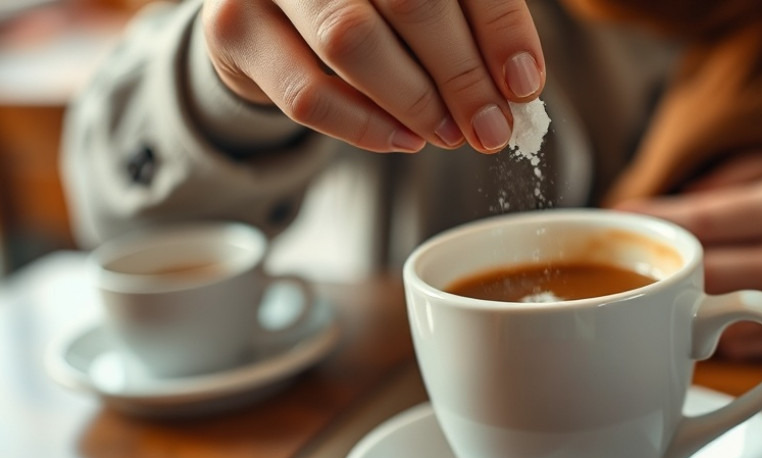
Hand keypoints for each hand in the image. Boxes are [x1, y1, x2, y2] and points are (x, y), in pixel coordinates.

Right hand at [202, 0, 544, 153]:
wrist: (276, 13)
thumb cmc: (368, 4)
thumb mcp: (425, 0)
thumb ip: (469, 25)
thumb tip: (517, 86)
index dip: (500, 29)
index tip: (524, 86)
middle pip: (410, 2)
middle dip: (462, 76)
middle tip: (492, 128)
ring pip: (352, 42)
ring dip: (415, 102)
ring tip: (452, 135)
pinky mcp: (236, 26)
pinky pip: (306, 92)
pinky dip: (364, 125)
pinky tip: (403, 139)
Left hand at [616, 152, 761, 358]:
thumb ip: (710, 186)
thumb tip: (648, 215)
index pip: (702, 221)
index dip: (653, 221)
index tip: (616, 217)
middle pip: (702, 275)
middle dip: (660, 266)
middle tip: (628, 256)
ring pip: (712, 316)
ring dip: (678, 302)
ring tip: (658, 284)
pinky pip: (731, 342)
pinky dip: (706, 328)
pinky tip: (698, 309)